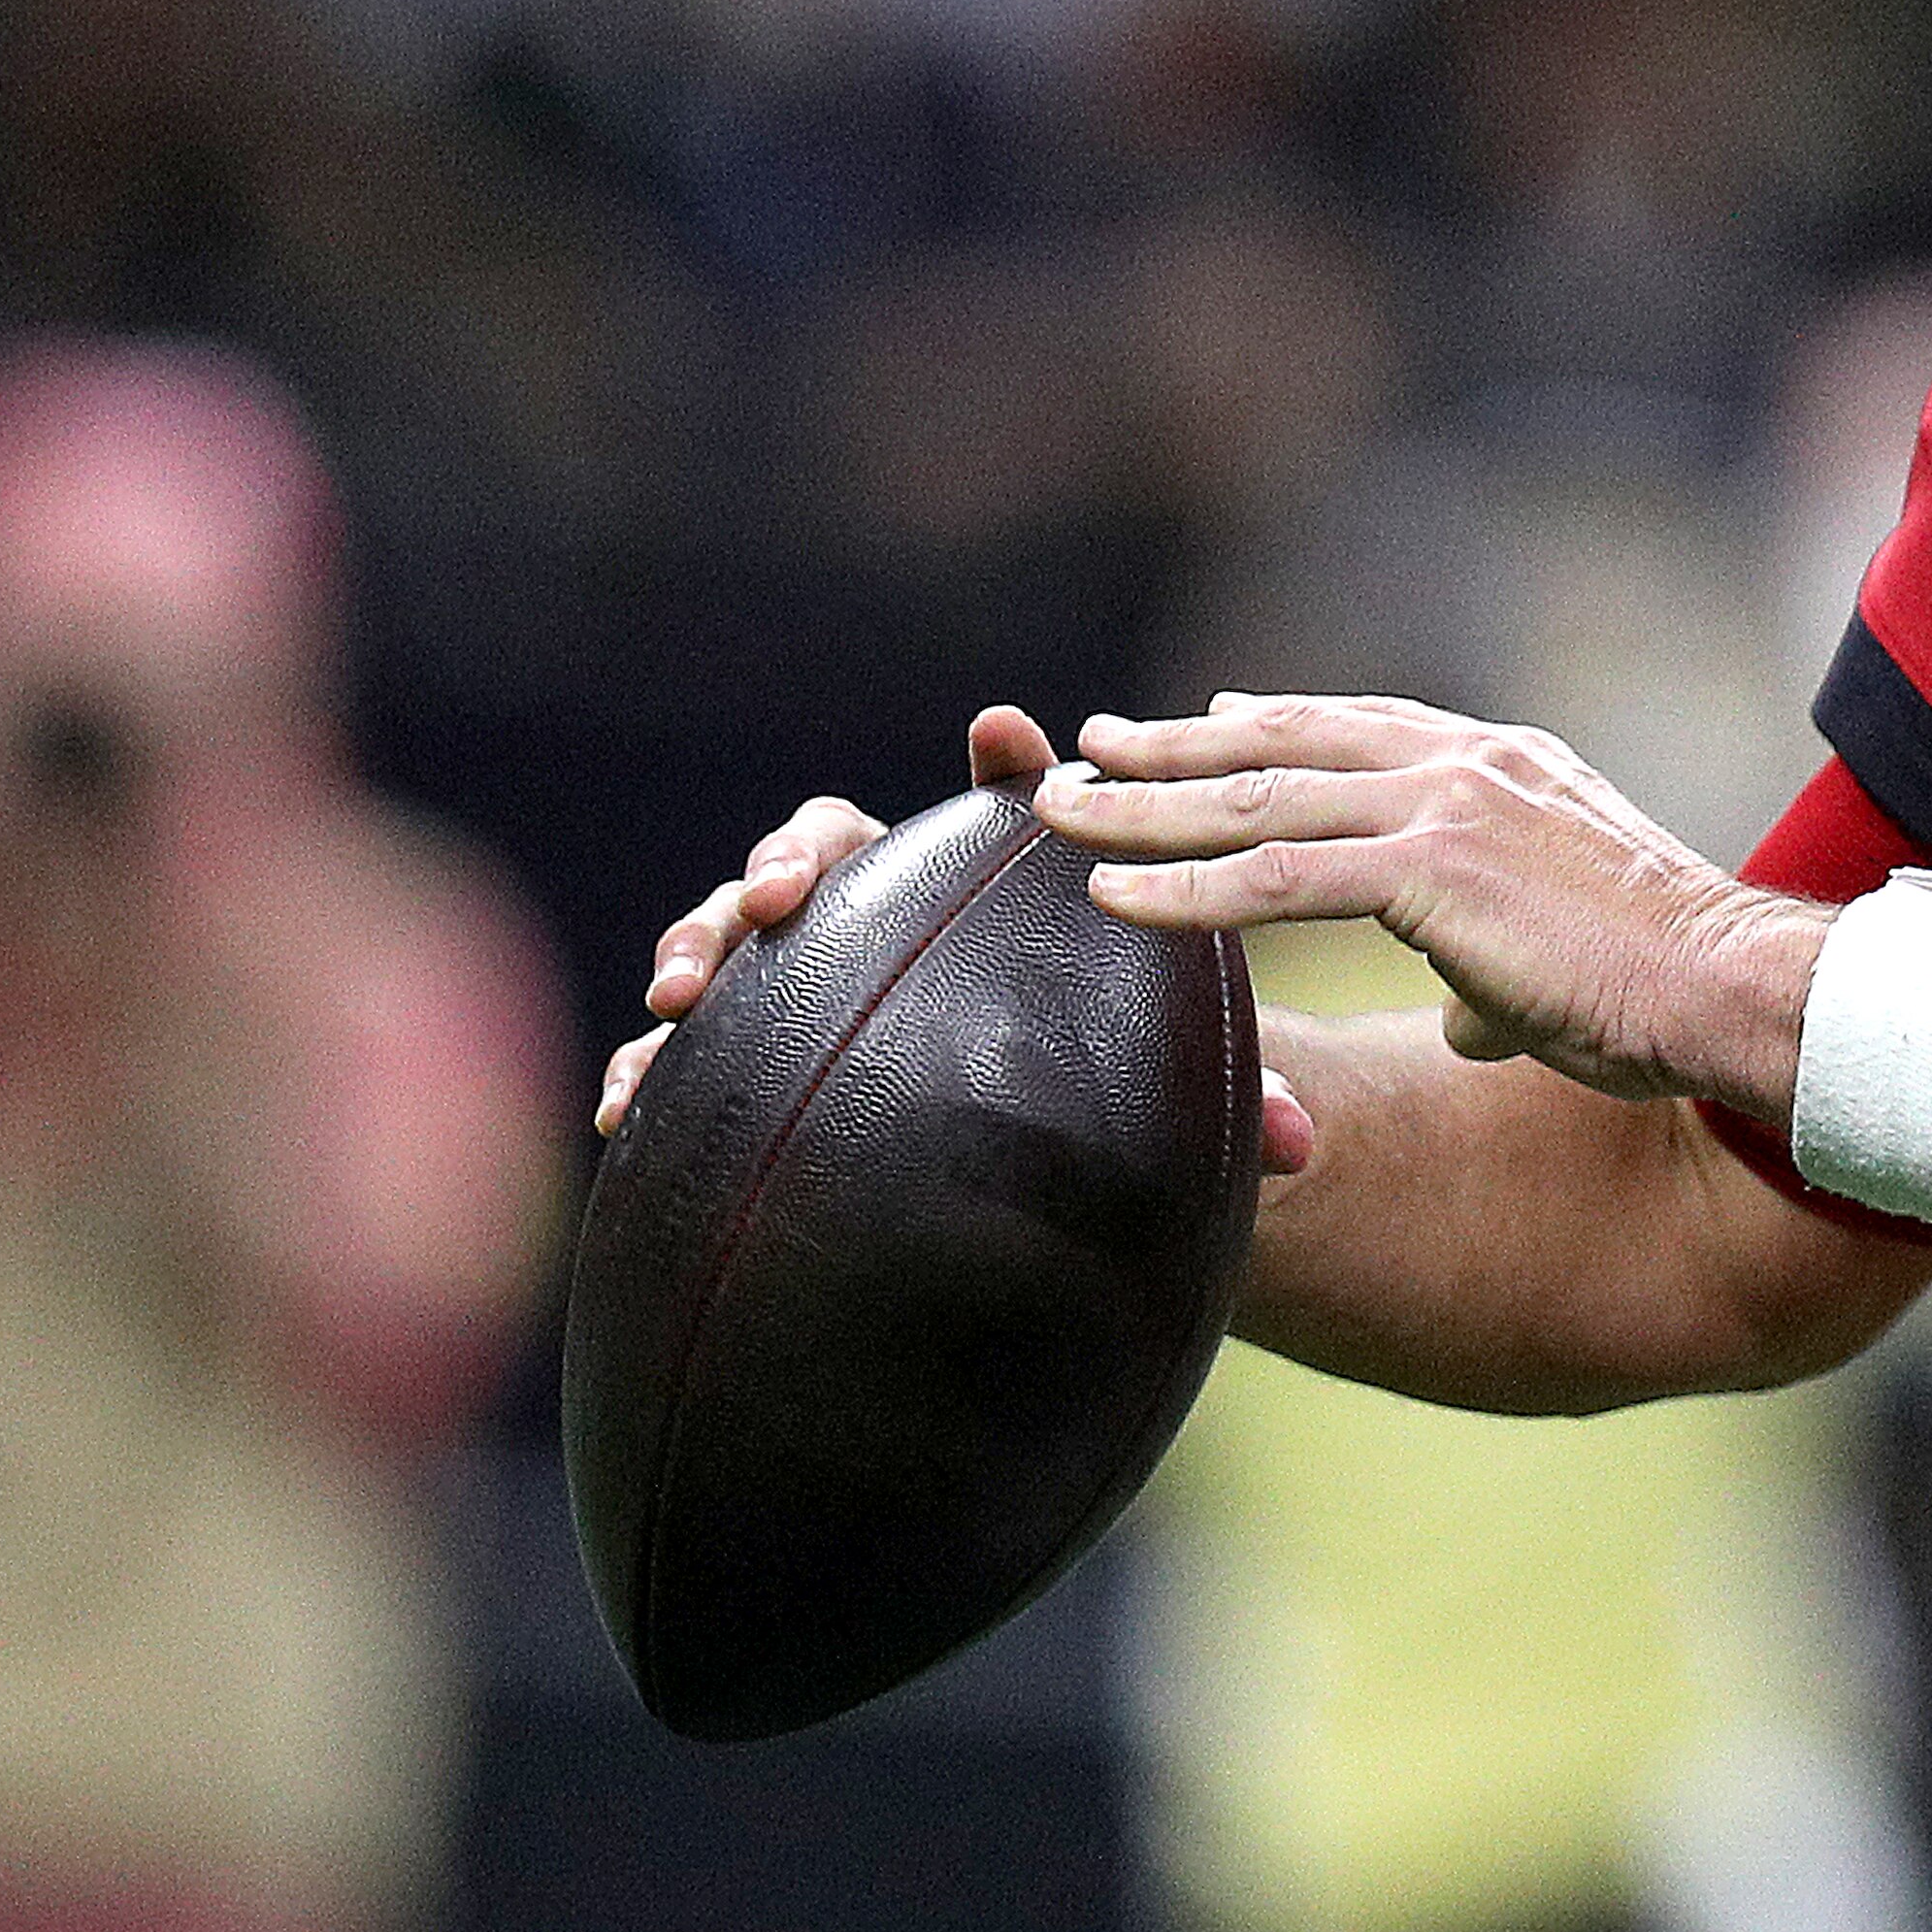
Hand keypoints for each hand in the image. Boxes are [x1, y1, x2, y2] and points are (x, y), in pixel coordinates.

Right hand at [592, 703, 1316, 1169]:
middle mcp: (873, 929)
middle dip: (774, 868)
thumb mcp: (1167, 1092)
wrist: (1034, 1170)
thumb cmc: (1104, 1098)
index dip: (952, 791)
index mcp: (969, 903)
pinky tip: (621, 1108)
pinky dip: (647, 1068)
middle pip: (807, 860)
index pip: (944, 825)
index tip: (973, 761)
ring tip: (679, 998)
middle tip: (774, 904)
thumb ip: (1234, 1107)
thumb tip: (1310, 1145)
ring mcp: (802, 995)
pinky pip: (686, 1059)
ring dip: (695, 949)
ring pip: (726, 943)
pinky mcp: (752, 1074)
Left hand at [1034, 693, 1824, 1113]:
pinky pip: (1276, 879)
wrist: (1727, 985)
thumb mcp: (1564, 952)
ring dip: (1144, 804)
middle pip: (1284, 742)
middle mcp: (1462, 765)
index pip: (1361, 727)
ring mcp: (1443, 810)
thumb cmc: (1661, 986)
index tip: (1205, 717)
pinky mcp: (1429, 876)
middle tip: (1088, 743)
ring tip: (1059, 807)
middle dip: (1174, 744)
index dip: (1273, 722)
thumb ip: (1494, 967)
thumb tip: (1464, 1013)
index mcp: (1500, 765)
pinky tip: (1112, 894)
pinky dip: (1184, 887)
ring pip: (1258, 799)